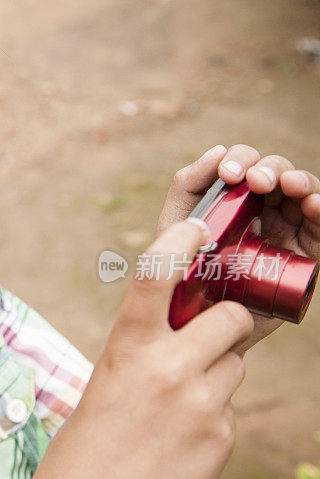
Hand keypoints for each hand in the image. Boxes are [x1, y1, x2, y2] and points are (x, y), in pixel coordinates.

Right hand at [8, 220, 252, 478]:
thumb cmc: (94, 438)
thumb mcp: (112, 378)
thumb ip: (152, 348)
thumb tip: (201, 329)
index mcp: (127, 347)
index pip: (155, 276)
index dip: (181, 242)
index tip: (200, 225)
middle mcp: (167, 368)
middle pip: (230, 318)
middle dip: (225, 324)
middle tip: (206, 342)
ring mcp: (199, 403)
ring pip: (234, 366)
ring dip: (216, 375)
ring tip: (178, 407)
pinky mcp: (220, 436)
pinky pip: (230, 408)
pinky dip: (211, 416)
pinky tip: (180, 438)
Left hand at [156, 144, 319, 353]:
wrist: (194, 323)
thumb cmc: (182, 271)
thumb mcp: (175, 225)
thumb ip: (188, 186)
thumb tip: (218, 152)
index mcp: (232, 200)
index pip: (246, 165)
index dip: (241, 159)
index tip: (228, 172)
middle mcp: (262, 210)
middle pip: (277, 173)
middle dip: (269, 168)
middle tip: (255, 181)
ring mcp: (285, 230)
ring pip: (302, 192)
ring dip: (298, 180)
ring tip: (287, 186)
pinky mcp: (304, 255)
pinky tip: (312, 203)